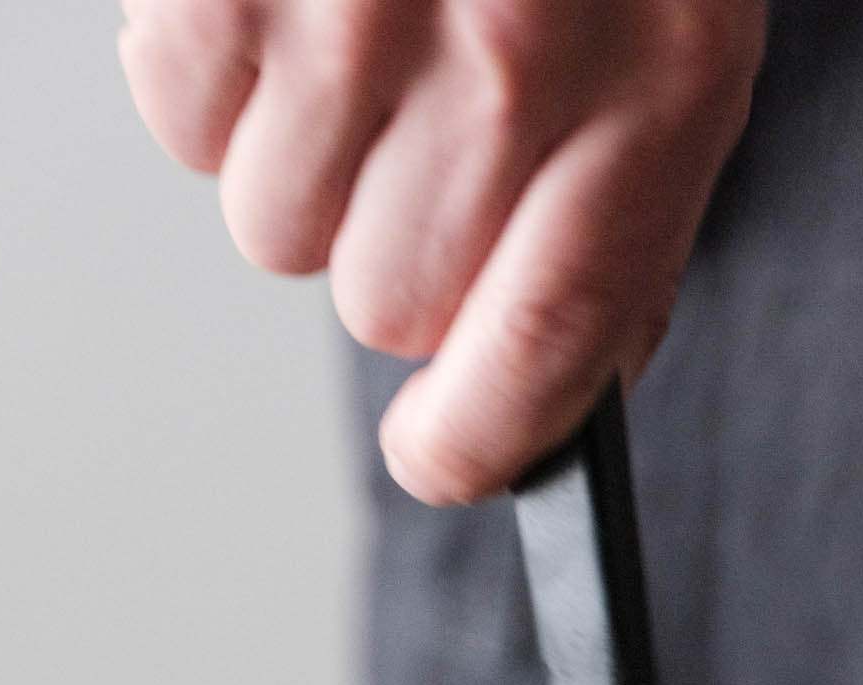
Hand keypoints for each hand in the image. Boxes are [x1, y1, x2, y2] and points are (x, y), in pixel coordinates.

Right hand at [119, 0, 765, 502]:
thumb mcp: (681, 17)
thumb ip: (632, 207)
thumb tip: (569, 381)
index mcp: (658, 82)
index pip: (549, 348)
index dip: (481, 439)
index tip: (443, 461)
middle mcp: (516, 54)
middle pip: (392, 302)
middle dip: (394, 241)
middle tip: (414, 117)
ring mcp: (358, 2)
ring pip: (276, 227)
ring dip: (300, 154)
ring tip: (353, 18)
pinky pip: (182, 115)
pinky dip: (216, 66)